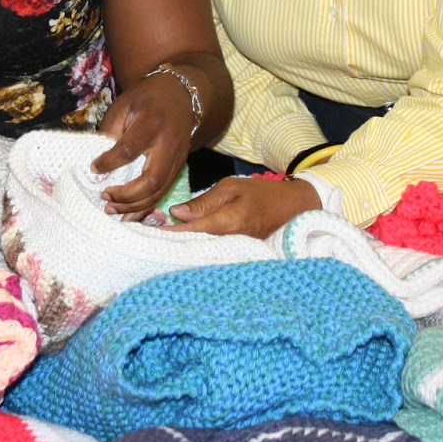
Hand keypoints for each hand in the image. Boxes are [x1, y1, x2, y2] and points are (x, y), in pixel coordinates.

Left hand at [92, 70, 193, 217]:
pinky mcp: (179, 168)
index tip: (93, 168)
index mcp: (152, 123)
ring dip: (134, 206)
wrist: (181, 96)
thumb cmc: (146, 99)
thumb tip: (98, 163)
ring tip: (111, 209)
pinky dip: (145, 207)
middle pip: (151, 180)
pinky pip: (163, 192)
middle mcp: (169, 144)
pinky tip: (128, 213)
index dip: (109, 163)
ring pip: (159, 191)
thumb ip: (111, 131)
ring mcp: (178, 159)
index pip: (129, 150)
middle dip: (126, 195)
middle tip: (104, 196)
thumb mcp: (123, 105)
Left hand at [163, 175, 320, 237]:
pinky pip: (212, 252)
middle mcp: (231, 242)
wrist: (294, 207)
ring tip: (161, 237)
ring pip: (201, 251)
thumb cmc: (262, 193)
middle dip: (172, 241)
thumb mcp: (232, 187)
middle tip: (149, 234)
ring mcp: (235, 251)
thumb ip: (204, 202)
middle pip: (194, 246)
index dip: (170, 232)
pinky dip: (196, 247)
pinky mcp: (237, 254)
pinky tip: (183, 242)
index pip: (193, 231)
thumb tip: (176, 213)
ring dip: (182, 245)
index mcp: (230, 222)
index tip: (149, 231)